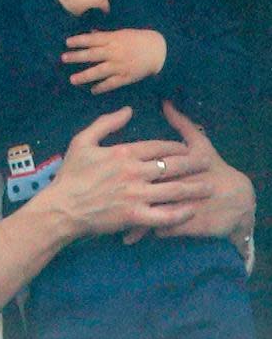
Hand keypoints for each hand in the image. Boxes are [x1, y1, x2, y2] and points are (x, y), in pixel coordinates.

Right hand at [34, 106, 213, 244]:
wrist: (62, 208)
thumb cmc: (70, 175)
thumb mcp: (82, 141)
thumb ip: (106, 123)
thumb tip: (129, 110)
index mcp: (124, 152)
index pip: (158, 146)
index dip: (176, 147)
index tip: (186, 148)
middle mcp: (134, 172)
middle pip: (172, 166)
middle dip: (193, 164)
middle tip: (207, 163)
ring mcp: (136, 195)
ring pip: (173, 190)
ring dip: (194, 187)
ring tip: (209, 186)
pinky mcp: (134, 216)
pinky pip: (164, 215)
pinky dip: (180, 212)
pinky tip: (191, 209)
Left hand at [62, 29, 166, 93]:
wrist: (160, 51)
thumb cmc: (140, 40)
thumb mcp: (123, 33)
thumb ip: (106, 35)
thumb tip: (91, 34)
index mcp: (114, 39)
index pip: (93, 39)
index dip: (79, 40)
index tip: (67, 42)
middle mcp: (115, 52)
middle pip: (92, 55)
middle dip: (77, 57)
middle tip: (64, 59)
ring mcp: (120, 66)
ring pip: (99, 71)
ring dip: (85, 76)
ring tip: (72, 79)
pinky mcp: (126, 77)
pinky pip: (111, 84)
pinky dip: (101, 87)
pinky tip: (92, 90)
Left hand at [124, 102, 255, 261]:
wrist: (238, 198)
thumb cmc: (214, 168)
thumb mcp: (202, 144)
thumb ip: (182, 125)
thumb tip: (166, 104)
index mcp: (178, 160)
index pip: (148, 160)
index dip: (125, 165)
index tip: (110, 170)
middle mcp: (178, 181)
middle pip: (143, 186)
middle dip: (121, 192)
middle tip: (100, 195)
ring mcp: (182, 204)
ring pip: (147, 210)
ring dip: (127, 216)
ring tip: (109, 219)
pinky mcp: (187, 225)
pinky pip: (160, 229)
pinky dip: (143, 232)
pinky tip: (128, 234)